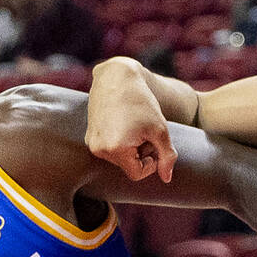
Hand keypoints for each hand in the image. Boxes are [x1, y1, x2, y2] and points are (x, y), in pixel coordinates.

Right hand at [87, 60, 176, 181]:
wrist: (116, 77)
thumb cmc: (141, 103)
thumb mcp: (160, 130)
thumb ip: (167, 156)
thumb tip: (167, 179)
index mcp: (115, 149)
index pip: (137, 174)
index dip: (151, 162)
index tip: (155, 145)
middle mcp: (99, 149)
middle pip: (128, 165)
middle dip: (141, 152)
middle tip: (145, 131)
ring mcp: (92, 142)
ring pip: (119, 157)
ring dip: (131, 147)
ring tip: (134, 125)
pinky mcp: (89, 135)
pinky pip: (110, 148)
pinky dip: (120, 140)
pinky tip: (124, 122)